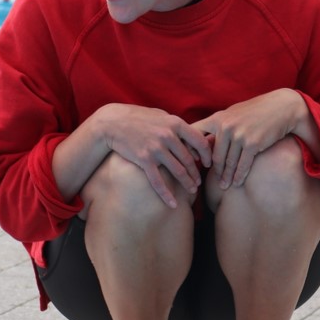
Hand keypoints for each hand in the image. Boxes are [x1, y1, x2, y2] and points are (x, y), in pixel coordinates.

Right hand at [93, 103, 213, 207]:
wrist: (113, 122)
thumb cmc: (138, 117)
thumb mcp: (160, 115)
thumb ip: (176, 126)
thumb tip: (192, 138)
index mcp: (175, 123)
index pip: (199, 141)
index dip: (206, 154)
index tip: (207, 163)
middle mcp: (168, 136)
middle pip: (189, 160)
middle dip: (196, 173)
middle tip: (198, 182)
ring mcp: (156, 149)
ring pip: (178, 171)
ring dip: (187, 183)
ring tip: (192, 191)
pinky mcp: (144, 159)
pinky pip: (158, 181)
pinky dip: (166, 194)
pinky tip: (173, 203)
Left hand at [192, 89, 304, 187]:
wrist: (282, 107)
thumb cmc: (255, 111)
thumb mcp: (232, 113)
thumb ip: (218, 125)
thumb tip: (203, 140)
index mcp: (217, 118)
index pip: (195, 134)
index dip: (192, 149)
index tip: (195, 161)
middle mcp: (225, 127)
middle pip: (215, 155)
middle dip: (215, 171)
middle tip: (214, 182)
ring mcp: (239, 135)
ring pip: (229, 162)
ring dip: (227, 176)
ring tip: (224, 186)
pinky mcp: (252, 144)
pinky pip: (243, 164)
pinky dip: (239, 176)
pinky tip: (237, 182)